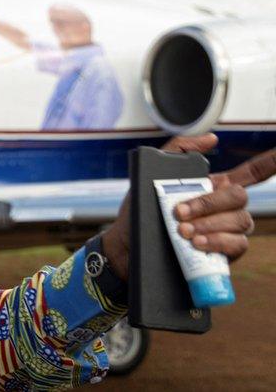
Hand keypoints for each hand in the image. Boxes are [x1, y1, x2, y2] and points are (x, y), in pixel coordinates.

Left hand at [103, 134, 267, 278]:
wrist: (131, 247)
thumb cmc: (142, 211)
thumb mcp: (150, 175)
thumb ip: (178, 150)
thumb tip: (213, 138)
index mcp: (216, 186)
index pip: (254, 172)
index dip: (273, 163)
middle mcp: (228, 208)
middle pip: (240, 196)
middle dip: (209, 203)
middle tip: (179, 213)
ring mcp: (229, 230)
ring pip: (240, 220)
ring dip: (209, 224)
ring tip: (183, 231)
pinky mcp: (227, 253)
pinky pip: (237, 244)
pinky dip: (217, 241)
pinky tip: (198, 243)